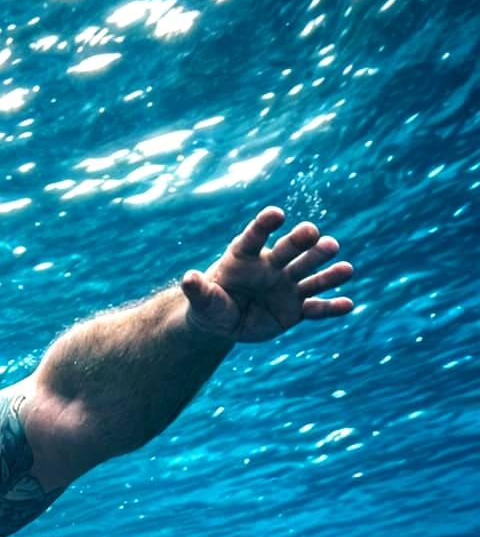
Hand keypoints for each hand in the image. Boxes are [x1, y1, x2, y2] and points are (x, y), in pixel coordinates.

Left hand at [181, 206, 353, 343]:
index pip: (255, 236)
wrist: (225, 322)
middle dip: (304, 242)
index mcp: (246, 256)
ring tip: (346, 270)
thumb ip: (198, 290)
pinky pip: (316, 308)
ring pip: (311, 276)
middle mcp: (272, 265)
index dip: (264, 225)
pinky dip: (331, 307)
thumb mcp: (202, 302)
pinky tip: (348, 305)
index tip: (275, 214)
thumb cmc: (212, 304)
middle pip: (291, 250)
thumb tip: (188, 279)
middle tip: (314, 235)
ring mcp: (288, 285)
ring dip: (328, 272)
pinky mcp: (297, 308)